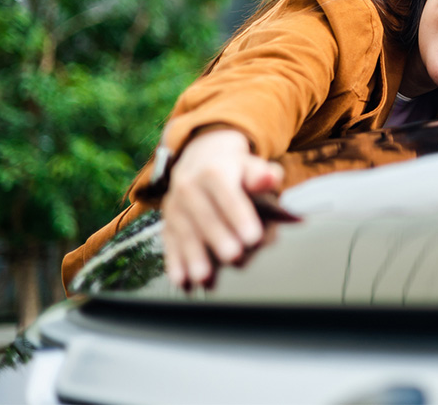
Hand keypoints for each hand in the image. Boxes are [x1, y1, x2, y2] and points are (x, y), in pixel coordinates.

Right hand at [160, 128, 285, 288]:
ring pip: (184, 232)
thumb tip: (270, 178)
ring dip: (194, 255)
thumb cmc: (232, 168)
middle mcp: (189, 187)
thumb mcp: (250, 164)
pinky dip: (174, 263)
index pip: (228, 195)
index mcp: (213, 172)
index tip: (253, 236)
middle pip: (204, 216)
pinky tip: (181, 280)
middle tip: (234, 256)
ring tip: (205, 276)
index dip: (240, 216)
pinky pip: (169, 243)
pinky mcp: (167, 222)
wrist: (200, 157)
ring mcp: (175, 206)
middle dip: (218, 237)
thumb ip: (262, 174)